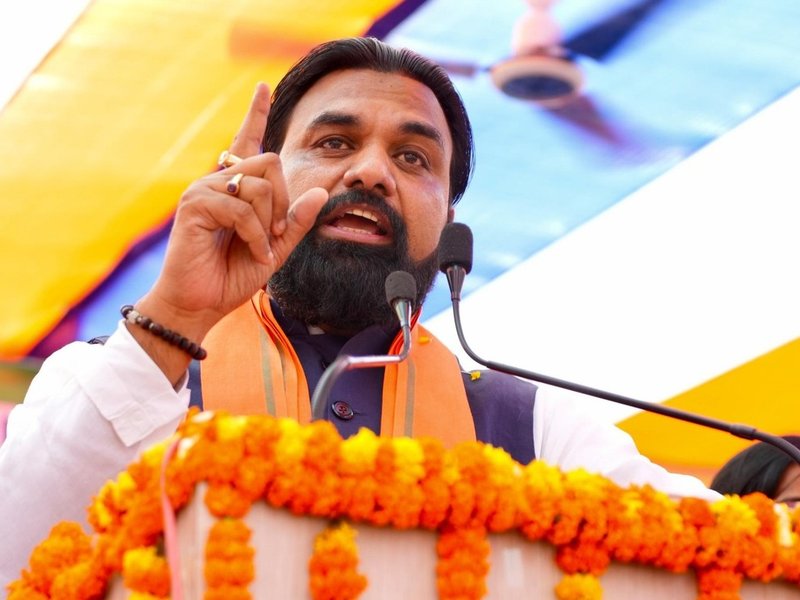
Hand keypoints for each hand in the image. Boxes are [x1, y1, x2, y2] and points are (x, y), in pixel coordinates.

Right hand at [132, 84, 327, 379]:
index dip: (256, 113)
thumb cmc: (232, 276)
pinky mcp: (195, 204)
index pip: (247, 142)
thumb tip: (322, 192)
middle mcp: (217, 181)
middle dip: (284, 200)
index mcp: (235, 188)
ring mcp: (203, 189)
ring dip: (269, 221)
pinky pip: (242, 207)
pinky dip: (255, 234)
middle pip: (269, 162)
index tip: (264, 86)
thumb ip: (296, 221)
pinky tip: (252, 252)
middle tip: (276, 233)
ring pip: (258, 183)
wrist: (201, 304)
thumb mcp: (276, 248)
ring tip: (259, 247)